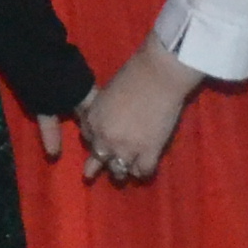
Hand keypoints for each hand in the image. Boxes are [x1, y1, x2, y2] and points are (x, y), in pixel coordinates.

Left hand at [76, 47, 194, 184]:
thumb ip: (101, 111)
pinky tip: (146, 165)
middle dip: (102, 162)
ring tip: (129, 167)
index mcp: (93, 121)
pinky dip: (143, 170)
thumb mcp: (107, 93)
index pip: (88, 140)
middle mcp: (105, 139)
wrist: (159, 75)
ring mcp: (126, 149)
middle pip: (99, 160)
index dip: (96, 140)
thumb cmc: (134, 75)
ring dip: (123, 170)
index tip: (103, 140)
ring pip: (119, 171)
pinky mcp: (149, 153)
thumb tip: (105, 121)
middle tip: (107, 165)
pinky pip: (142, 172)